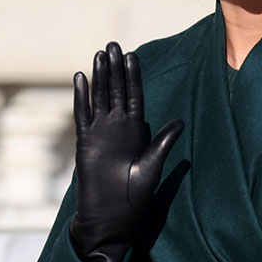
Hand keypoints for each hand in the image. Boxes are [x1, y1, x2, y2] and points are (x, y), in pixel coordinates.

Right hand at [70, 42, 183, 261]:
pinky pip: (82, 114)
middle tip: (114, 44)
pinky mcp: (84, 141)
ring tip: (100, 53)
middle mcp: (117, 128)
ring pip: (99, 97)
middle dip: (116, 68)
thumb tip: (180, 121)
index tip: (133, 55)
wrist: (111, 217)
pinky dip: (81, 96)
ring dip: (99, 76)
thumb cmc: (133, 197)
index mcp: (135, 131)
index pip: (135, 96)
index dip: (134, 76)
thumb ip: (163, 142)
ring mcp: (99, 133)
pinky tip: (80, 77)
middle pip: (116, 90)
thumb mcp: (152, 166)